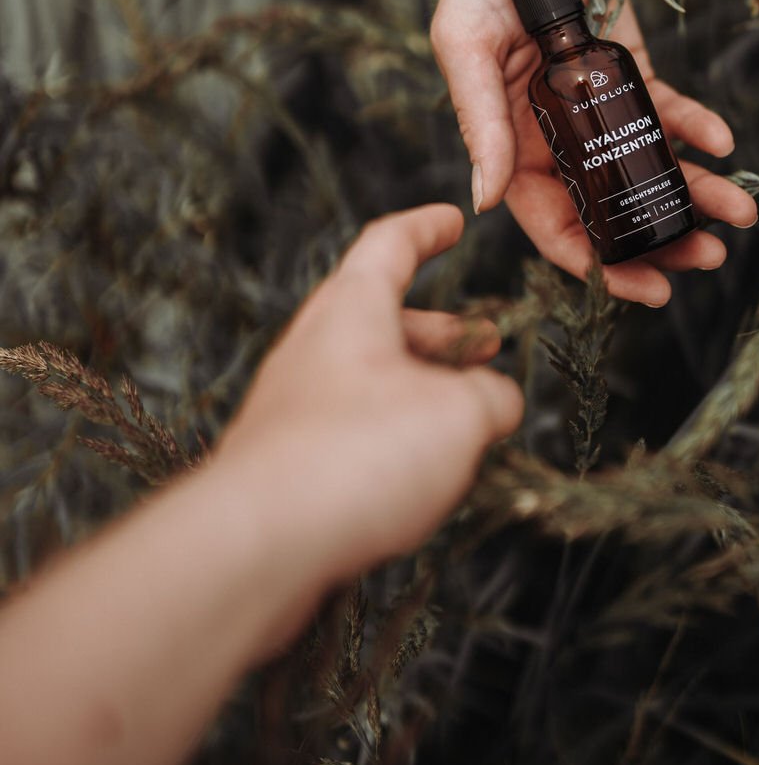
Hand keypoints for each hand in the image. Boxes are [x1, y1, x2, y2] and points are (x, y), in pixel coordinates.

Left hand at [215, 204, 522, 638]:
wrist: (256, 544)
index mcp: (351, 309)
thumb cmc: (357, 456)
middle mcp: (314, 349)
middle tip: (486, 342)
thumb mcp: (459, 415)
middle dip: (440, 330)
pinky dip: (390, 437)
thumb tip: (496, 402)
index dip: (426, 230)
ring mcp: (293, 407)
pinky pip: (346, 432)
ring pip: (365, 380)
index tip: (451, 221)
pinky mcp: (284, 464)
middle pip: (379, 318)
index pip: (389, 245)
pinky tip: (420, 474)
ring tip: (466, 419)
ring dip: (420, 388)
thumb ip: (490, 397)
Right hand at [431, 0, 758, 306]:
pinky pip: (669, 111)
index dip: (595, 264)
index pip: (554, 224)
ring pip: (649, 168)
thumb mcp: (465, 47)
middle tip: (706, 257)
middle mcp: (559, 139)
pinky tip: (724, 144)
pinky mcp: (633, 70)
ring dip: (694, 196)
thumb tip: (483, 201)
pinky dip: (698, 129)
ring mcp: (600, 107)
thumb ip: (476, 121)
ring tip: (738, 216)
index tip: (641, 288)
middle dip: (660, 239)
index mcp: (512, 147)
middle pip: (612, 208)